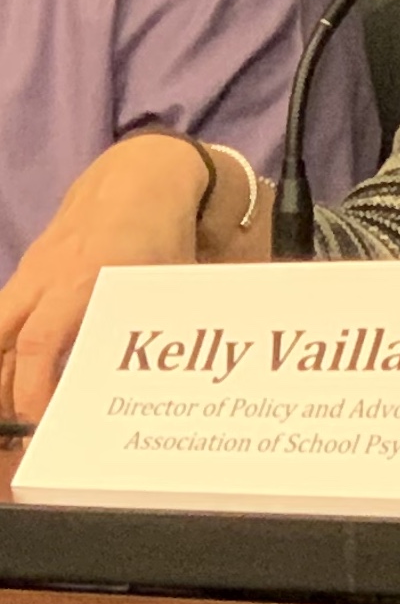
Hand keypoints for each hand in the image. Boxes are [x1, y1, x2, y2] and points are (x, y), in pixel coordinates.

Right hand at [0, 135, 208, 421]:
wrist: (140, 174)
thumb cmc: (161, 230)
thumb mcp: (167, 278)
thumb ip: (160, 321)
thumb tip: (179, 372)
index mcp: (82, 284)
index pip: (38, 346)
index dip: (34, 389)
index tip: (41, 424)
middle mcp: (48, 280)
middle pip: (3, 340)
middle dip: (5, 387)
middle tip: (18, 429)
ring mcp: (34, 271)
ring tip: (9, 406)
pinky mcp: (31, 266)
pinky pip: (6, 310)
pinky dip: (4, 340)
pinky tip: (14, 370)